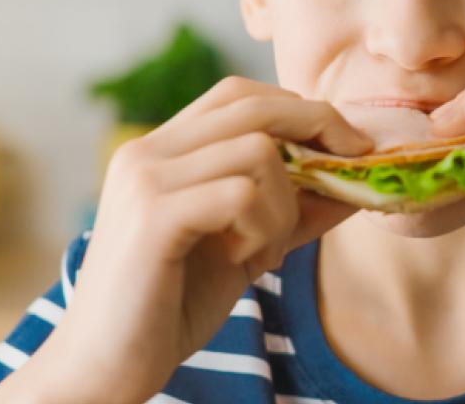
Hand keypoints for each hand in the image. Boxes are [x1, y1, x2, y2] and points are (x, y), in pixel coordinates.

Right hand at [31, 77, 372, 402]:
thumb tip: (359, 180)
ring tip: (264, 251)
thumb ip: (291, 208)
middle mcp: (146, 152)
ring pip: (257, 152)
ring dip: (284, 206)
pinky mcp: (153, 216)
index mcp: (160, 151)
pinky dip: (265, 228)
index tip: (346, 143)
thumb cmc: (171, 307)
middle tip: (354, 163)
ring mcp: (145, 179)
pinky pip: (242, 195)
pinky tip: (246, 261)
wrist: (106, 368)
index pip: (238, 95)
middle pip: (252, 106)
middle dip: (318, 127)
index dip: (299, 108)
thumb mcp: (245, 246)